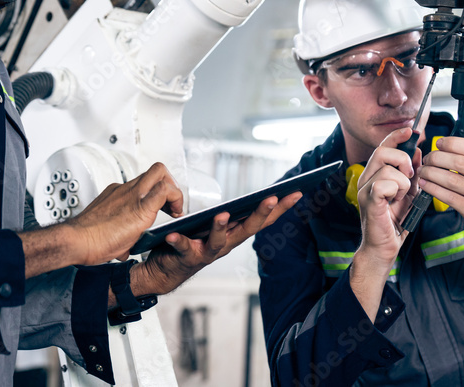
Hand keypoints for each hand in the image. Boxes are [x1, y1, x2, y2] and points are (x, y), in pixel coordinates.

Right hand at [22, 162, 183, 275]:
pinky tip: (174, 214)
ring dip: (173, 190)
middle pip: (153, 171)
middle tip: (171, 205)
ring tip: (175, 210)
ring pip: (160, 173)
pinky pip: (164, 190)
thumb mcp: (105, 232)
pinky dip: (175, 198)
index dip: (155, 192)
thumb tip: (123, 249)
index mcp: (116, 194)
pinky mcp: (140, 207)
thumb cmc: (85, 240)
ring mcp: (132, 195)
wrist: (76, 240)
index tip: (161, 208)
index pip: (141, 183)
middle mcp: (125, 190)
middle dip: (169, 183)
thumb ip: (118, 236)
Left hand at [133, 192, 301, 295]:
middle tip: (272, 197)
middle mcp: (226, 245)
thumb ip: (229, 216)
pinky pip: (183, 247)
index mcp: (235, 234)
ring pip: (219, 241)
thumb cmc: (193, 244)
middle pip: (248, 229)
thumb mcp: (215, 227)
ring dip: (221, 228)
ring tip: (223, 214)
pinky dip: (179, 240)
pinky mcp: (186, 257)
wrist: (166, 271)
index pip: (263, 220)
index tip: (297, 192)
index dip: (281, 208)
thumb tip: (245, 198)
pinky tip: (173, 233)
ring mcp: (207, 252)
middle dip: (261, 213)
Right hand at [348, 127, 420, 318]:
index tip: (412, 131)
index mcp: (375, 173)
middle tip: (410, 175)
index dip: (397, 137)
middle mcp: (367, 178)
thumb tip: (418, 152)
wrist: (384, 247)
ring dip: (403, 182)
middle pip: (382, 152)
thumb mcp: (408, 192)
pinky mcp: (369, 201)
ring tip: (402, 196)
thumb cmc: (394, 221)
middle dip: (402, 160)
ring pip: (387, 168)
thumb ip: (411, 173)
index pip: (384, 146)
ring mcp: (366, 189)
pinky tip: (396, 201)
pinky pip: (383, 184)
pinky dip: (395, 190)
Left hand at [417, 137, 463, 252]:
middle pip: (459, 162)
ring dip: (432, 174)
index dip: (452, 143)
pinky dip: (433, 189)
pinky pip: (450, 198)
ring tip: (423, 172)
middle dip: (437, 158)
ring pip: (452, 180)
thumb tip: (446, 147)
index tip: (438, 143)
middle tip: (427, 160)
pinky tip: (425, 185)